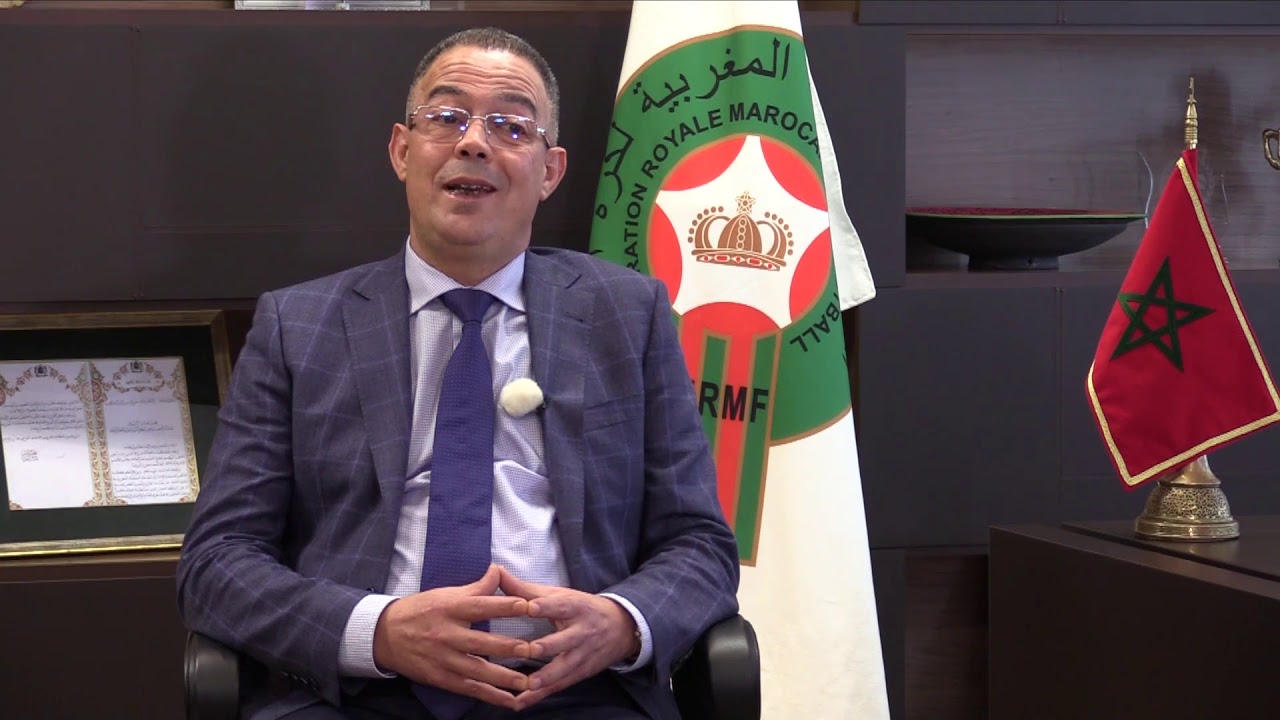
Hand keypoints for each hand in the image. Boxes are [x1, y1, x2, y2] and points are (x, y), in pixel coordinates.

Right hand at [372, 565, 533, 709]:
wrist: (384, 635)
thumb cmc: (420, 610)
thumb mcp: (445, 593)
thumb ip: (476, 587)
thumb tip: (499, 570)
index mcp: (450, 608)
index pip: (481, 605)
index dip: (505, 606)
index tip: (529, 606)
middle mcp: (447, 634)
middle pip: (481, 642)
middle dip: (509, 647)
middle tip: (534, 650)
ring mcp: (443, 658)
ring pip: (478, 670)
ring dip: (505, 678)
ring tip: (529, 683)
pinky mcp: (440, 677)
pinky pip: (469, 688)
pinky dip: (490, 696)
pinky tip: (510, 700)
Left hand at [495, 567, 640, 710]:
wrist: (620, 628)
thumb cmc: (580, 608)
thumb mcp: (559, 595)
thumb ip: (525, 589)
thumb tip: (496, 571)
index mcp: (575, 607)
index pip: (559, 606)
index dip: (545, 606)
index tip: (529, 607)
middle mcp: (581, 632)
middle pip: (565, 640)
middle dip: (548, 646)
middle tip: (529, 650)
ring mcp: (582, 655)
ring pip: (565, 668)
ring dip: (547, 677)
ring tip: (528, 684)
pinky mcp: (580, 673)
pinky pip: (559, 686)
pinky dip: (541, 695)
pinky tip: (520, 702)